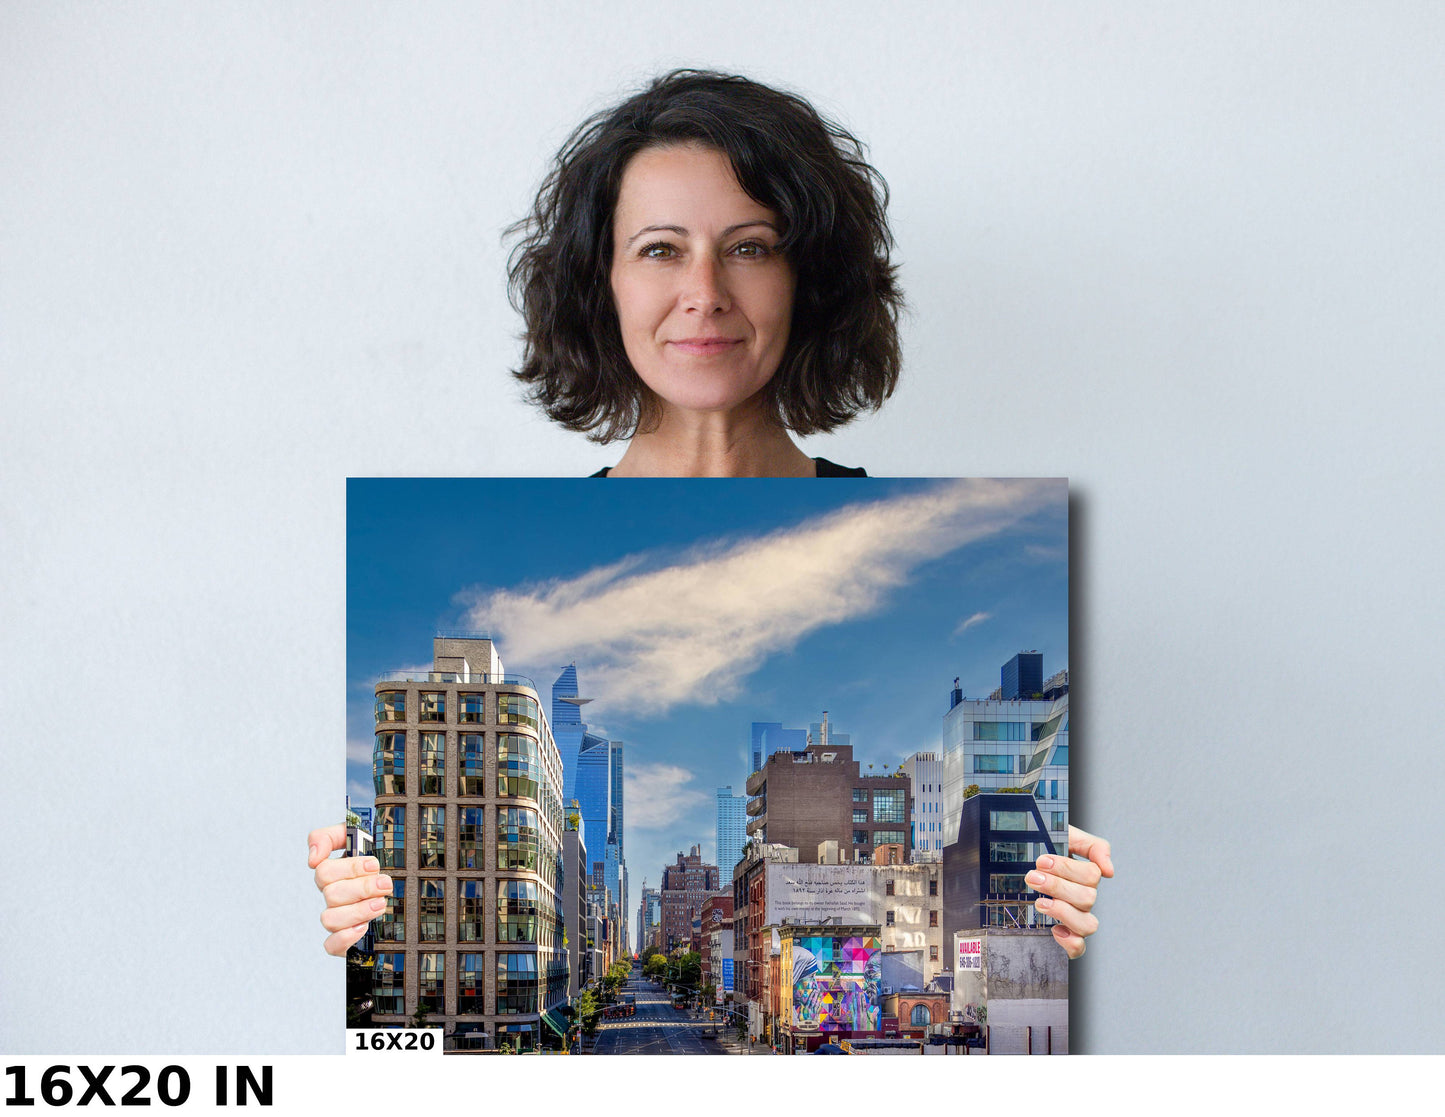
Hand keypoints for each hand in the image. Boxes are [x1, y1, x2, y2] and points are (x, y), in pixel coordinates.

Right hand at [308, 823, 392, 955]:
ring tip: (381, 904)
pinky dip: (344, 938)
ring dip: (357, 911)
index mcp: (335, 874)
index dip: (349, 868)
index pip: (324, 871)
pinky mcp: (346, 940)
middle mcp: (334, 897)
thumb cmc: (383, 858)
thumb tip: (312, 858)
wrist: (408, 882)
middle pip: (331, 895)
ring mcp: (339, 919)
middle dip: (362, 888)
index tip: (374, 864)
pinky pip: (331, 946)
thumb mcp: (362, 836)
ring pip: (330, 919)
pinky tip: (363, 928)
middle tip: (386, 884)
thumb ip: (330, 837)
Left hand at [1029, 825, 1112, 959]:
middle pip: (1087, 898)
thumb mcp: (1066, 835)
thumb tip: (1110, 871)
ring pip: (1088, 925)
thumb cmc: (1041, 847)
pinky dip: (1070, 942)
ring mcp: (1075, 917)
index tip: (1041, 861)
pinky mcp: (1064, 935)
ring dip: (1063, 912)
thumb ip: (1093, 846)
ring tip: (1039, 902)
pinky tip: (1054, 930)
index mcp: (1085, 875)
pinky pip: (1078, 948)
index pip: (1092, 875)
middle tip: (1032, 877)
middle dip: (1057, 886)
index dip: (1067, 868)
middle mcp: (1083, 898)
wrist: (1013, 858)